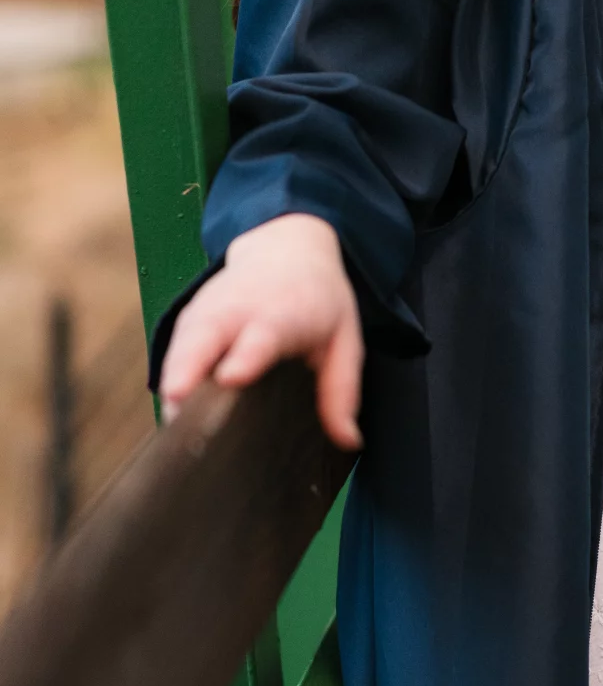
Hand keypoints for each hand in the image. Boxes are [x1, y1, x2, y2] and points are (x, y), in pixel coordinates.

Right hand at [158, 213, 364, 449]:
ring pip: (184, 342)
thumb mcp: (345, 336)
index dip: (247, 355)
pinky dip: (170, 376)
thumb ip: (341, 389)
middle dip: (189, 365)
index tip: (232, 376)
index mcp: (284, 311)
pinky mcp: (192, 317)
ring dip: (174, 377)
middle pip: (208, 333)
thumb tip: (348, 440)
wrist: (288, 245)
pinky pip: (175, 347)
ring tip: (172, 426)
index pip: (263, 334)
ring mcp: (211, 309)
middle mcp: (241, 307)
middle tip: (177, 404)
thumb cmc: (318, 299)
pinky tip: (172, 413)